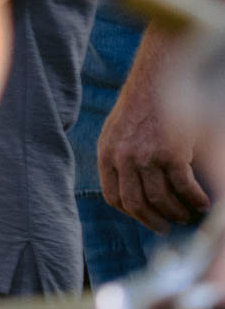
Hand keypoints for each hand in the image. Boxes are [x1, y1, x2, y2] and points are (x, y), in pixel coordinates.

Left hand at [99, 43, 210, 232]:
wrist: (158, 81)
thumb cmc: (139, 107)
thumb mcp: (115, 132)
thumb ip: (117, 158)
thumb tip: (127, 186)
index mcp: (106, 154)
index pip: (113, 196)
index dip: (131, 212)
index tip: (146, 218)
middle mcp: (123, 158)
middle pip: (136, 204)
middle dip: (153, 221)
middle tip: (168, 227)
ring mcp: (146, 157)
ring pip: (162, 200)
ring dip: (178, 212)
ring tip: (188, 215)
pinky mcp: (171, 154)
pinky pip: (184, 188)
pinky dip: (195, 200)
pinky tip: (202, 203)